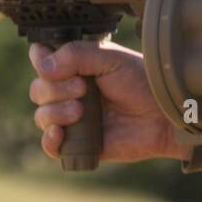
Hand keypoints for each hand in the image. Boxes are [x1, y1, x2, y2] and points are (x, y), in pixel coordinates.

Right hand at [28, 41, 189, 163]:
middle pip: (38, 90)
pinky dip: (50, 140)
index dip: (42, 62)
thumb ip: (76, 54)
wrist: (163, 115)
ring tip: (80, 110)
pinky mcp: (79, 143)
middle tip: (83, 88)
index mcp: (76, 68)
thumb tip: (43, 66)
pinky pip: (51, 147)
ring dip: (55, 112)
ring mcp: (73, 118)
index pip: (41, 61)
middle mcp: (70, 92)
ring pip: (42, 116)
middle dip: (55, 89)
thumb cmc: (143, 83)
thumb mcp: (110, 58)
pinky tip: (61, 133)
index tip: (55, 66)